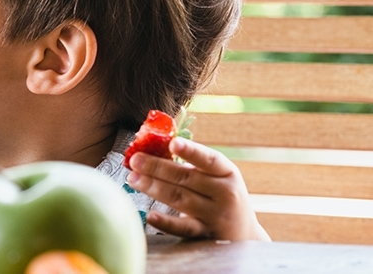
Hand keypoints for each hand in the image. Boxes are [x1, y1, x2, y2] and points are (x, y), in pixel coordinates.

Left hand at [126, 137, 270, 240]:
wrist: (244, 234)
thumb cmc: (221, 196)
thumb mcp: (217, 177)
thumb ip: (192, 165)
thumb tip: (151, 148)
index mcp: (227, 172)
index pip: (209, 159)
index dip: (190, 151)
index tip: (172, 143)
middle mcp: (224, 193)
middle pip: (186, 178)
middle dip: (157, 167)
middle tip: (135, 160)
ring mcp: (215, 215)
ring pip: (180, 199)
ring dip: (153, 187)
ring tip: (132, 178)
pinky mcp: (205, 234)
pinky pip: (183, 228)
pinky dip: (165, 222)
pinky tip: (150, 216)